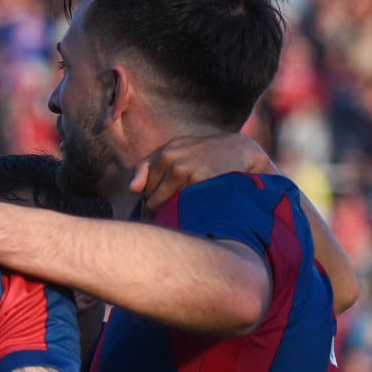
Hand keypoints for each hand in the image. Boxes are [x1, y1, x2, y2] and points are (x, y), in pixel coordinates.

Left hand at [129, 134, 274, 218]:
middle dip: (157, 211)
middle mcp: (170, 159)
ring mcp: (185, 170)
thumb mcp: (175, 151)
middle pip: (151, 197)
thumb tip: (132, 189)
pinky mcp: (199, 181)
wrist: (239, 150)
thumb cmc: (202, 154)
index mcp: (163, 152)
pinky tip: (192, 214)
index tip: (154, 212)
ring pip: (164, 204)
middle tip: (166, 221)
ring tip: (179, 220)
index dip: (148, 202)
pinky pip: (181, 206)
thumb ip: (147, 167)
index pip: (143, 187)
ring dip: (168, 215)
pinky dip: (184, 213)